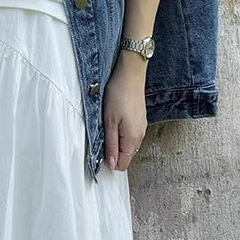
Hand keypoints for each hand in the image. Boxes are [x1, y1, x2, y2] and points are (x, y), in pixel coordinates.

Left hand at [102, 53, 147, 171]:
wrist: (130, 74)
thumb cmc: (118, 95)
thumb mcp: (109, 122)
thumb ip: (111, 145)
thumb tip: (111, 165)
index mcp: (132, 139)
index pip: (123, 164)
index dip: (110, 163)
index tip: (99, 154)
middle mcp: (140, 136)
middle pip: (126, 156)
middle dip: (113, 154)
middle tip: (100, 140)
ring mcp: (141, 128)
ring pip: (128, 146)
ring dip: (117, 144)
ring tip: (106, 130)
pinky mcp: (140, 120)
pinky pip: (130, 136)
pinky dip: (121, 135)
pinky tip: (114, 123)